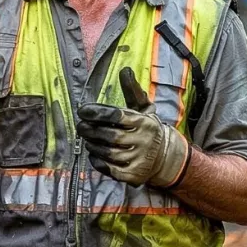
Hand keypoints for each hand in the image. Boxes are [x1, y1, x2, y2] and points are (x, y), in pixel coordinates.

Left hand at [76, 68, 189, 187]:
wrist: (166, 158)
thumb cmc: (147, 128)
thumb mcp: (143, 108)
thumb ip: (132, 90)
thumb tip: (125, 70)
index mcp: (144, 122)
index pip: (116, 116)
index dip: (96, 112)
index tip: (82, 110)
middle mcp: (143, 142)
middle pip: (110, 135)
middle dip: (90, 129)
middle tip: (80, 126)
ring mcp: (139, 161)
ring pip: (108, 153)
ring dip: (92, 145)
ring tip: (86, 138)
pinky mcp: (134, 176)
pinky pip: (110, 169)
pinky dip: (98, 161)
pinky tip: (93, 154)